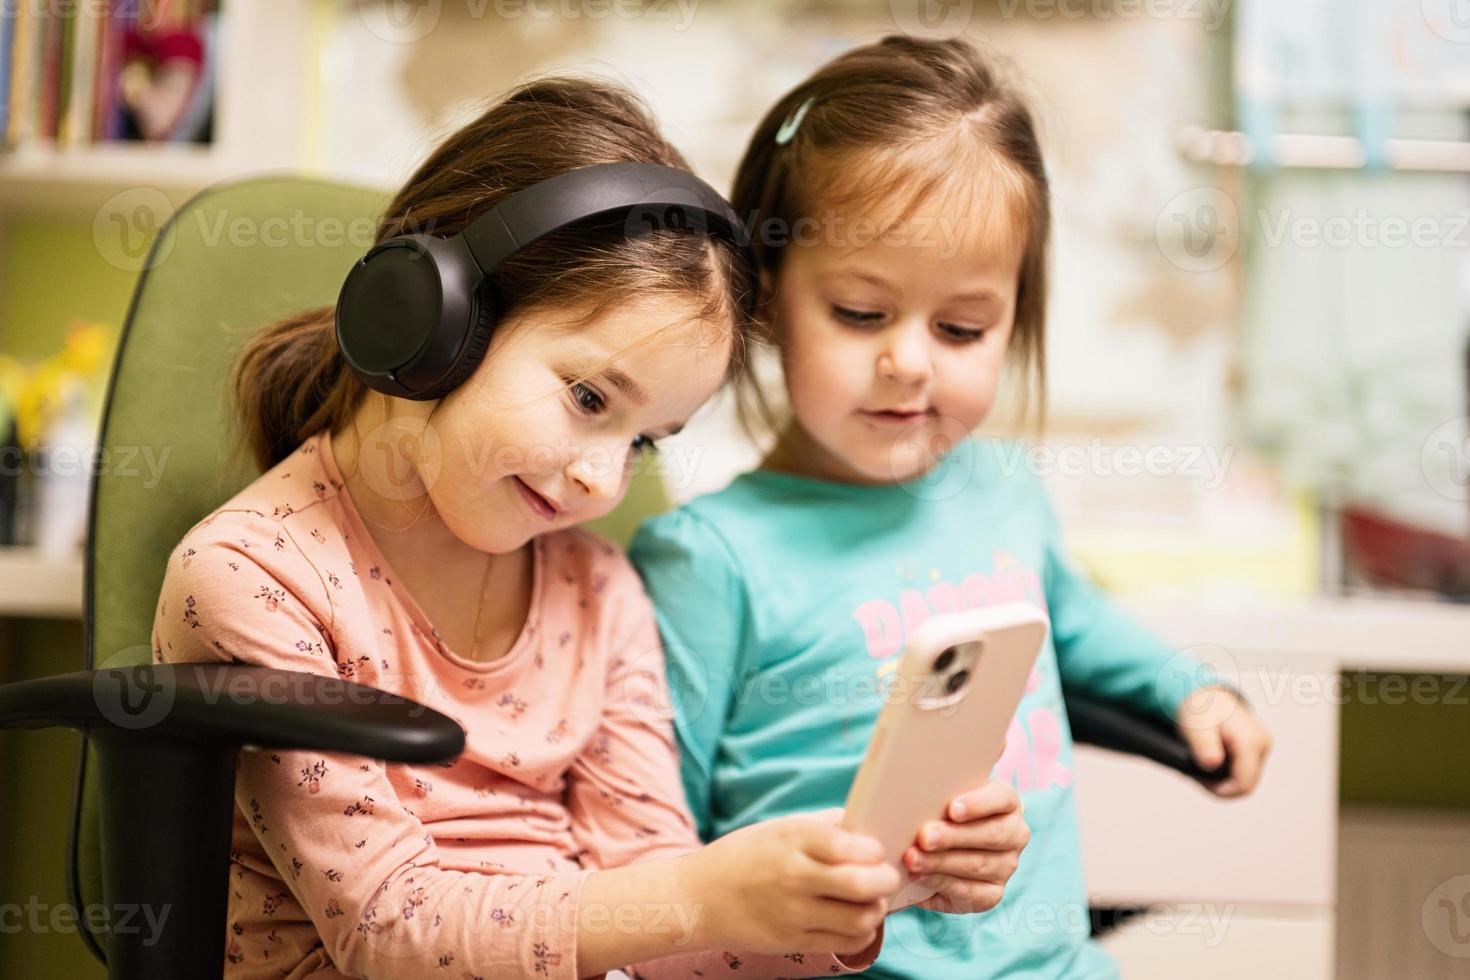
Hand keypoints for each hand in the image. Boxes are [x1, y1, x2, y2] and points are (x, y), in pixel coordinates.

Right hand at [688, 811, 899, 955]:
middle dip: (886, 880)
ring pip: (860, 918)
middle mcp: (793, 876)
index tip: (876, 850)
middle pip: (861, 884)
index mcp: (791, 839)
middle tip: (887, 876)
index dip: (873, 850)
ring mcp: (793, 913)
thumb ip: (826, 826)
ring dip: (877, 908)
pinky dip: (863, 932)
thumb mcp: (780, 828)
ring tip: (872, 899)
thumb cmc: (747, 856)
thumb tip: (868, 825)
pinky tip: (857, 919)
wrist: (701, 897)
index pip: (848, 845)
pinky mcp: (794, 942)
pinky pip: (845, 942)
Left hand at [899, 780, 1028, 913]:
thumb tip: (911, 791)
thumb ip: (940, 793)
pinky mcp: (993, 894)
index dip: (978, 804)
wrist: (951, 847)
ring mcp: (1007, 866)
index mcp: (1008, 802)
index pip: (1001, 798)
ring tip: (912, 859)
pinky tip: (919, 877)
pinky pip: (969, 892)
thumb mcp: (947, 797)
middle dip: (953, 837)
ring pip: (977, 865)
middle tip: (924, 837)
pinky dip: (941, 883)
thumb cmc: (946, 812)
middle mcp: (1014, 834)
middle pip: (990, 835)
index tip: (952, 808)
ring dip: (940, 862)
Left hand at [1175, 685, 1271, 796]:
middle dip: (1220, 785)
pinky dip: (1227, 771)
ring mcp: (1263, 745)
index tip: (1198, 780)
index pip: (1244, 784)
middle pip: (1246, 784)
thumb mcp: (1195, 724)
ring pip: (1246, 778)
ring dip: (1223, 779)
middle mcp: (1262, 743)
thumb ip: (1203, 744)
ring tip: (1200, 765)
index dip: (1220, 790)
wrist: (1205, 693)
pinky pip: (1245, 769)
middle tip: (1195, 773)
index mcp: (1251, 740)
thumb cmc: (1199, 706)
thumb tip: (1212, 764)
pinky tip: (1209, 761)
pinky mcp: (1258, 747)